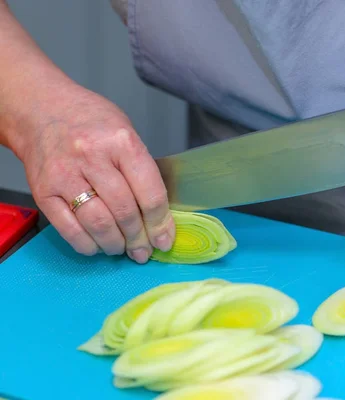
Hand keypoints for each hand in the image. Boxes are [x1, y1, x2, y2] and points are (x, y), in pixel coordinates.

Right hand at [18, 84, 174, 262]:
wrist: (42, 110)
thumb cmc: (91, 122)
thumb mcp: (127, 133)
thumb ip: (142, 171)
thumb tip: (160, 216)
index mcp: (122, 142)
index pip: (149, 193)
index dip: (160, 223)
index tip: (165, 240)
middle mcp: (92, 157)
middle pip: (125, 212)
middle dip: (139, 239)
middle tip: (144, 250)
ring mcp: (65, 175)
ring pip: (99, 224)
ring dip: (115, 244)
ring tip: (123, 248)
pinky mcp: (43, 192)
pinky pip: (69, 229)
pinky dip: (87, 245)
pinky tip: (97, 245)